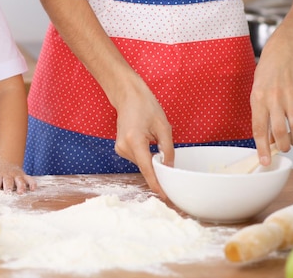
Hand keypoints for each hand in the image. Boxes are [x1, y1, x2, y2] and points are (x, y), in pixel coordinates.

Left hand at [0, 161, 36, 193]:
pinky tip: (33, 189)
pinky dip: (32, 183)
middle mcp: (8, 174)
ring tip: (20, 192)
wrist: (6, 164)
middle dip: (8, 186)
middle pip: (8, 180)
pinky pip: (30, 179)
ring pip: (20, 180)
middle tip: (7, 192)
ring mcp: (17, 175)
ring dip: (21, 186)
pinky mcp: (24, 176)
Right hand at [112, 75, 173, 198]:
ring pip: (141, 164)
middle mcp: (124, 147)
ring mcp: (120, 148)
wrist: (128, 96)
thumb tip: (170, 168)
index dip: (157, 184)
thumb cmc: (146, 106)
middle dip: (158, 171)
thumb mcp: (163, 126)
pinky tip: (149, 143)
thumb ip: (167, 149)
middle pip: (145, 168)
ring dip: (152, 161)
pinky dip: (146, 157)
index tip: (165, 196)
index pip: (147, 169)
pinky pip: (137, 159)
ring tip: (156, 142)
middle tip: (173, 170)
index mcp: (134, 140)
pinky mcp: (120, 148)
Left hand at [252, 44, 292, 165]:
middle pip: (280, 131)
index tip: (265, 161)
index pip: (259, 130)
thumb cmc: (266, 77)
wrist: (281, 55)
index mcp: (258, 100)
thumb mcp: (256, 95)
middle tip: (285, 148)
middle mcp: (273, 99)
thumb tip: (267, 139)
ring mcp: (290, 95)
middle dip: (283, 146)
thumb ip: (261, 115)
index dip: (262, 148)